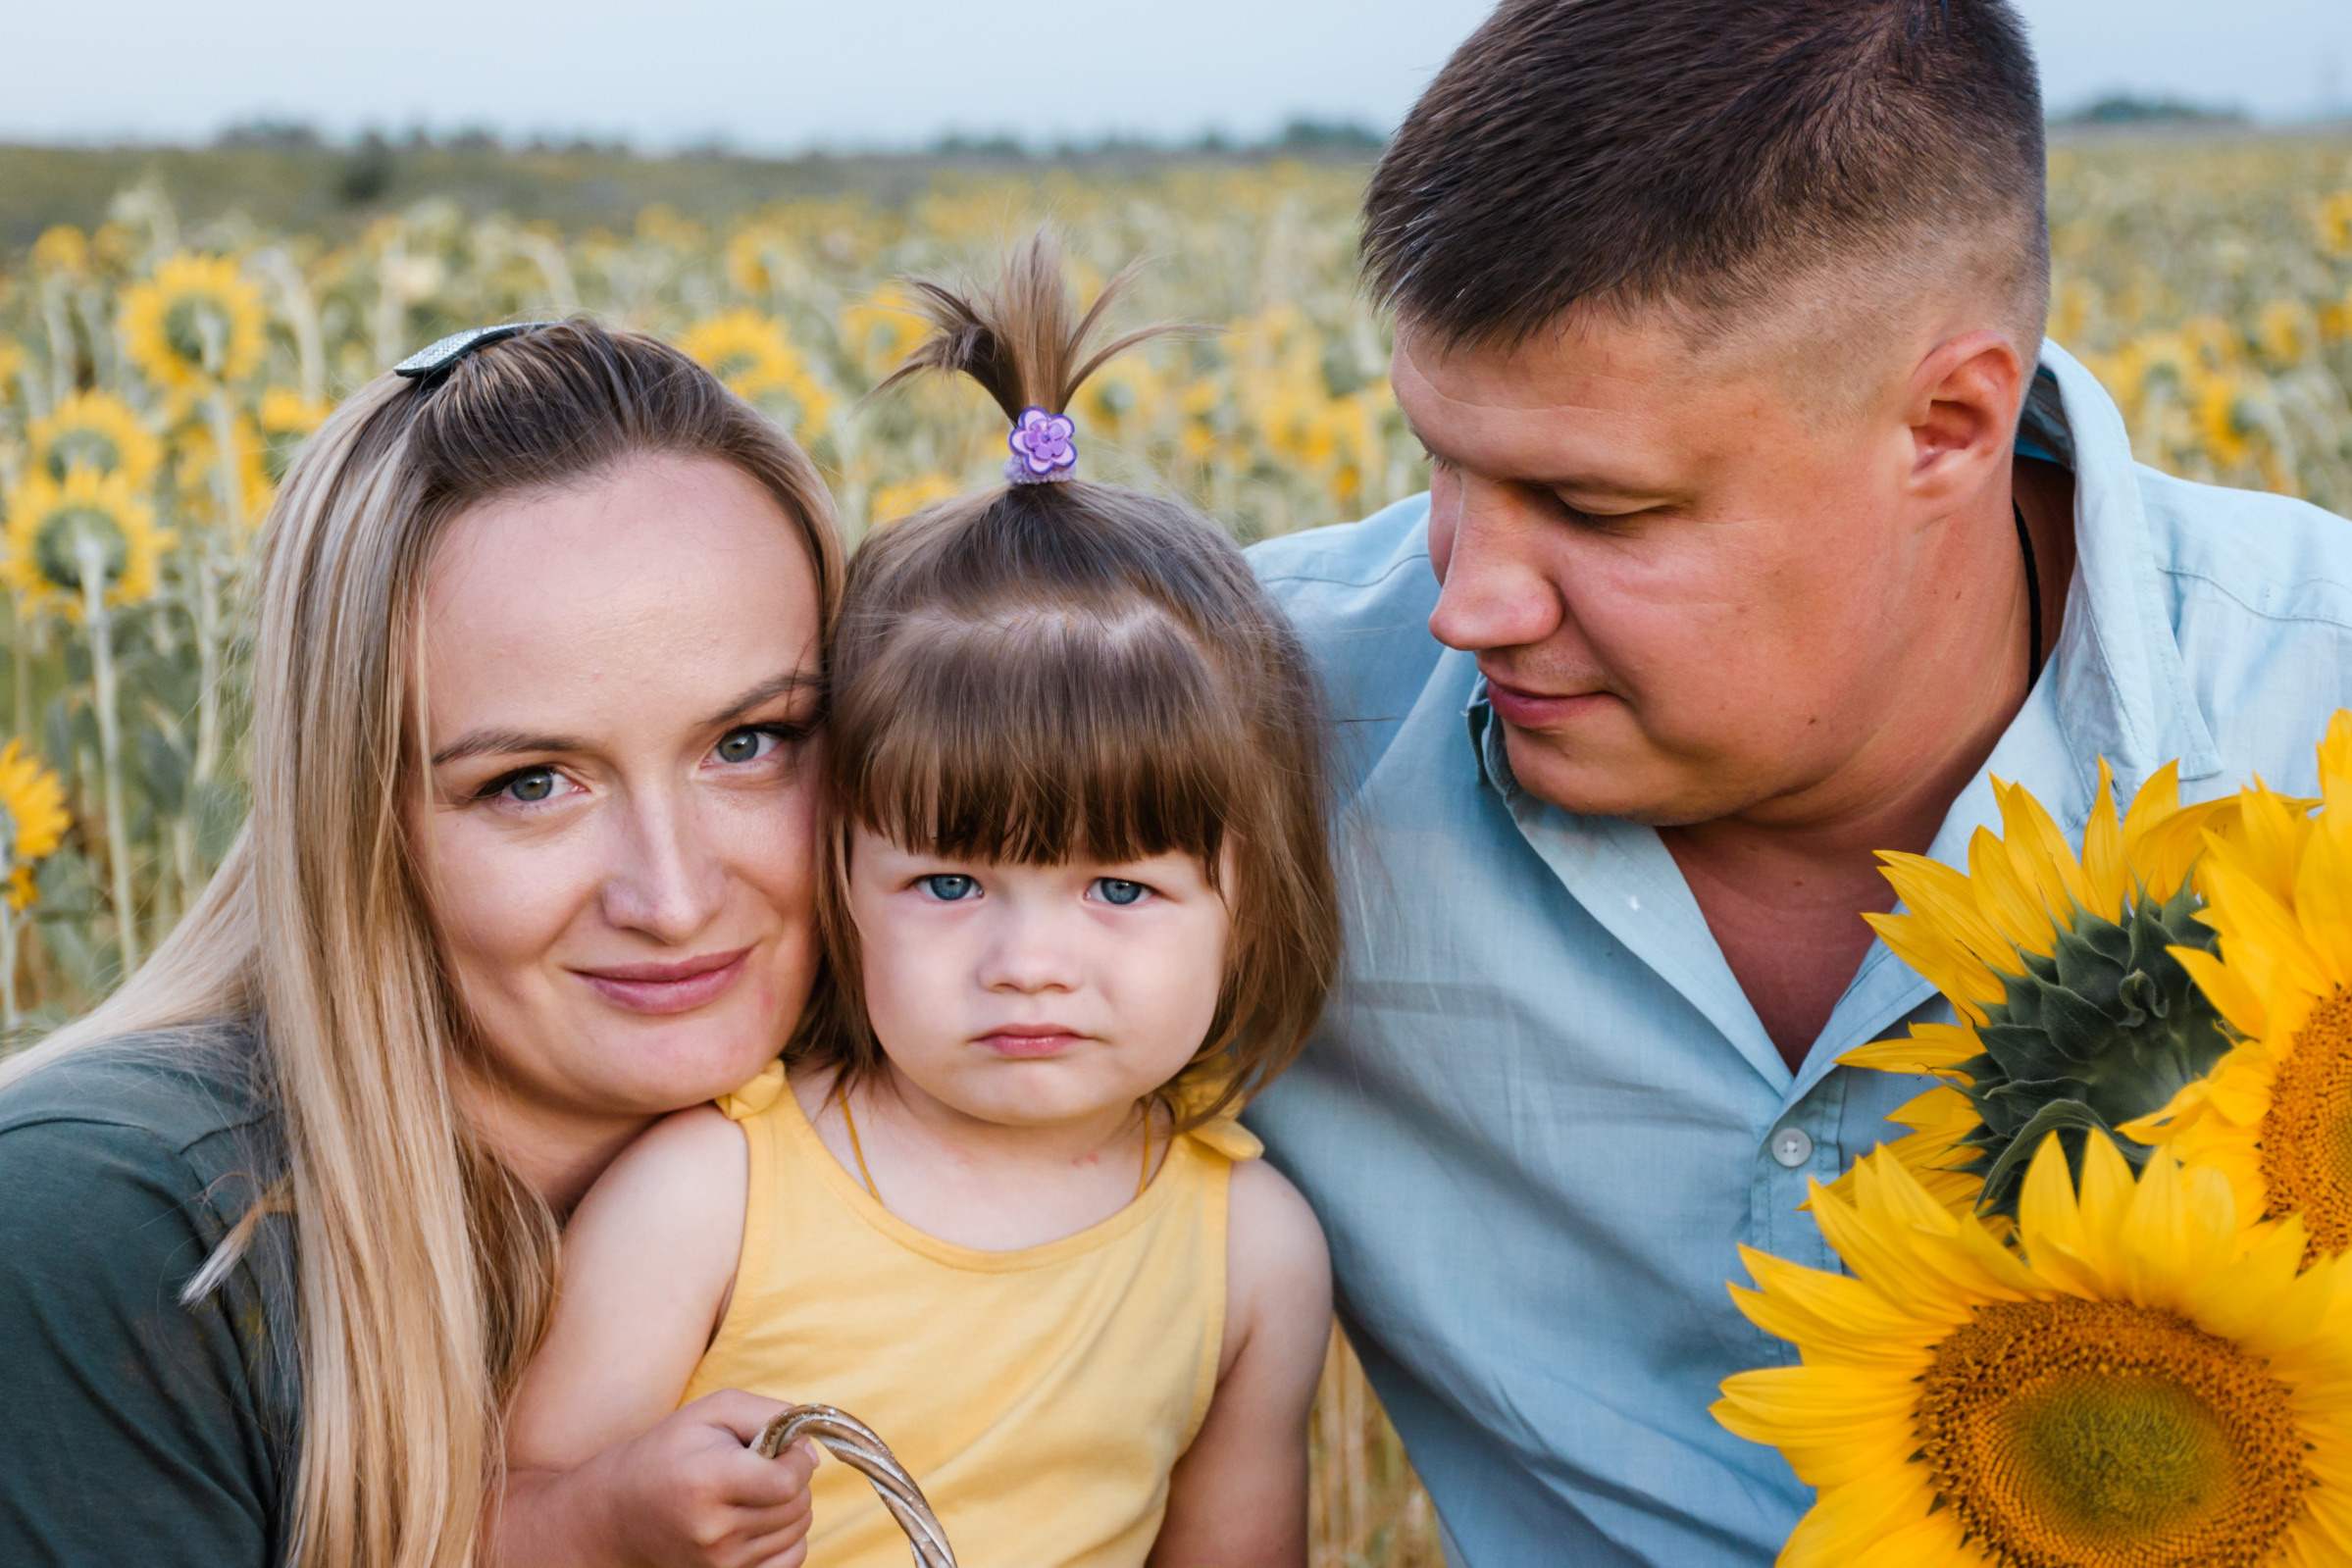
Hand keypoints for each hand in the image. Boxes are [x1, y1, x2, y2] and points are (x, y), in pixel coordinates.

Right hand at [514, 1389, 819, 1567]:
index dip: (797, 1459)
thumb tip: (810, 1452)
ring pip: (798, 1533)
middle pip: (797, 1507)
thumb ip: (770, 1416)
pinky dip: (786, 1538)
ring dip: (790, 1507)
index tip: (782, 1449)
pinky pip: (790, 1561)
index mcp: (708, 1482)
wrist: (621, 1511)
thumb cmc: (671, 1451)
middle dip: (795, 1480)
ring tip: (756, 1492)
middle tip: (764, 1467)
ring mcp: (719, 1563)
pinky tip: (760, 1519)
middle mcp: (714, 1531)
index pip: (787, 1481)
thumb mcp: (714, 1412)